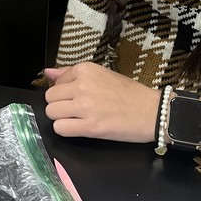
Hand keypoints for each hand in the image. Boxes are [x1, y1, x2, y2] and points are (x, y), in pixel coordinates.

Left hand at [43, 63, 161, 142]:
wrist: (152, 111)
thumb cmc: (129, 93)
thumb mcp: (102, 74)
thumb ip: (71, 73)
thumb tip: (48, 72)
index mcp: (85, 70)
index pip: (56, 82)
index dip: (64, 92)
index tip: (78, 97)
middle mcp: (82, 86)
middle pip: (50, 98)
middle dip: (59, 105)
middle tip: (75, 110)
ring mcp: (85, 106)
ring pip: (51, 113)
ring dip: (61, 118)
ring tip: (77, 119)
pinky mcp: (90, 127)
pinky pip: (60, 129)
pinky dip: (66, 130)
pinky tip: (79, 128)